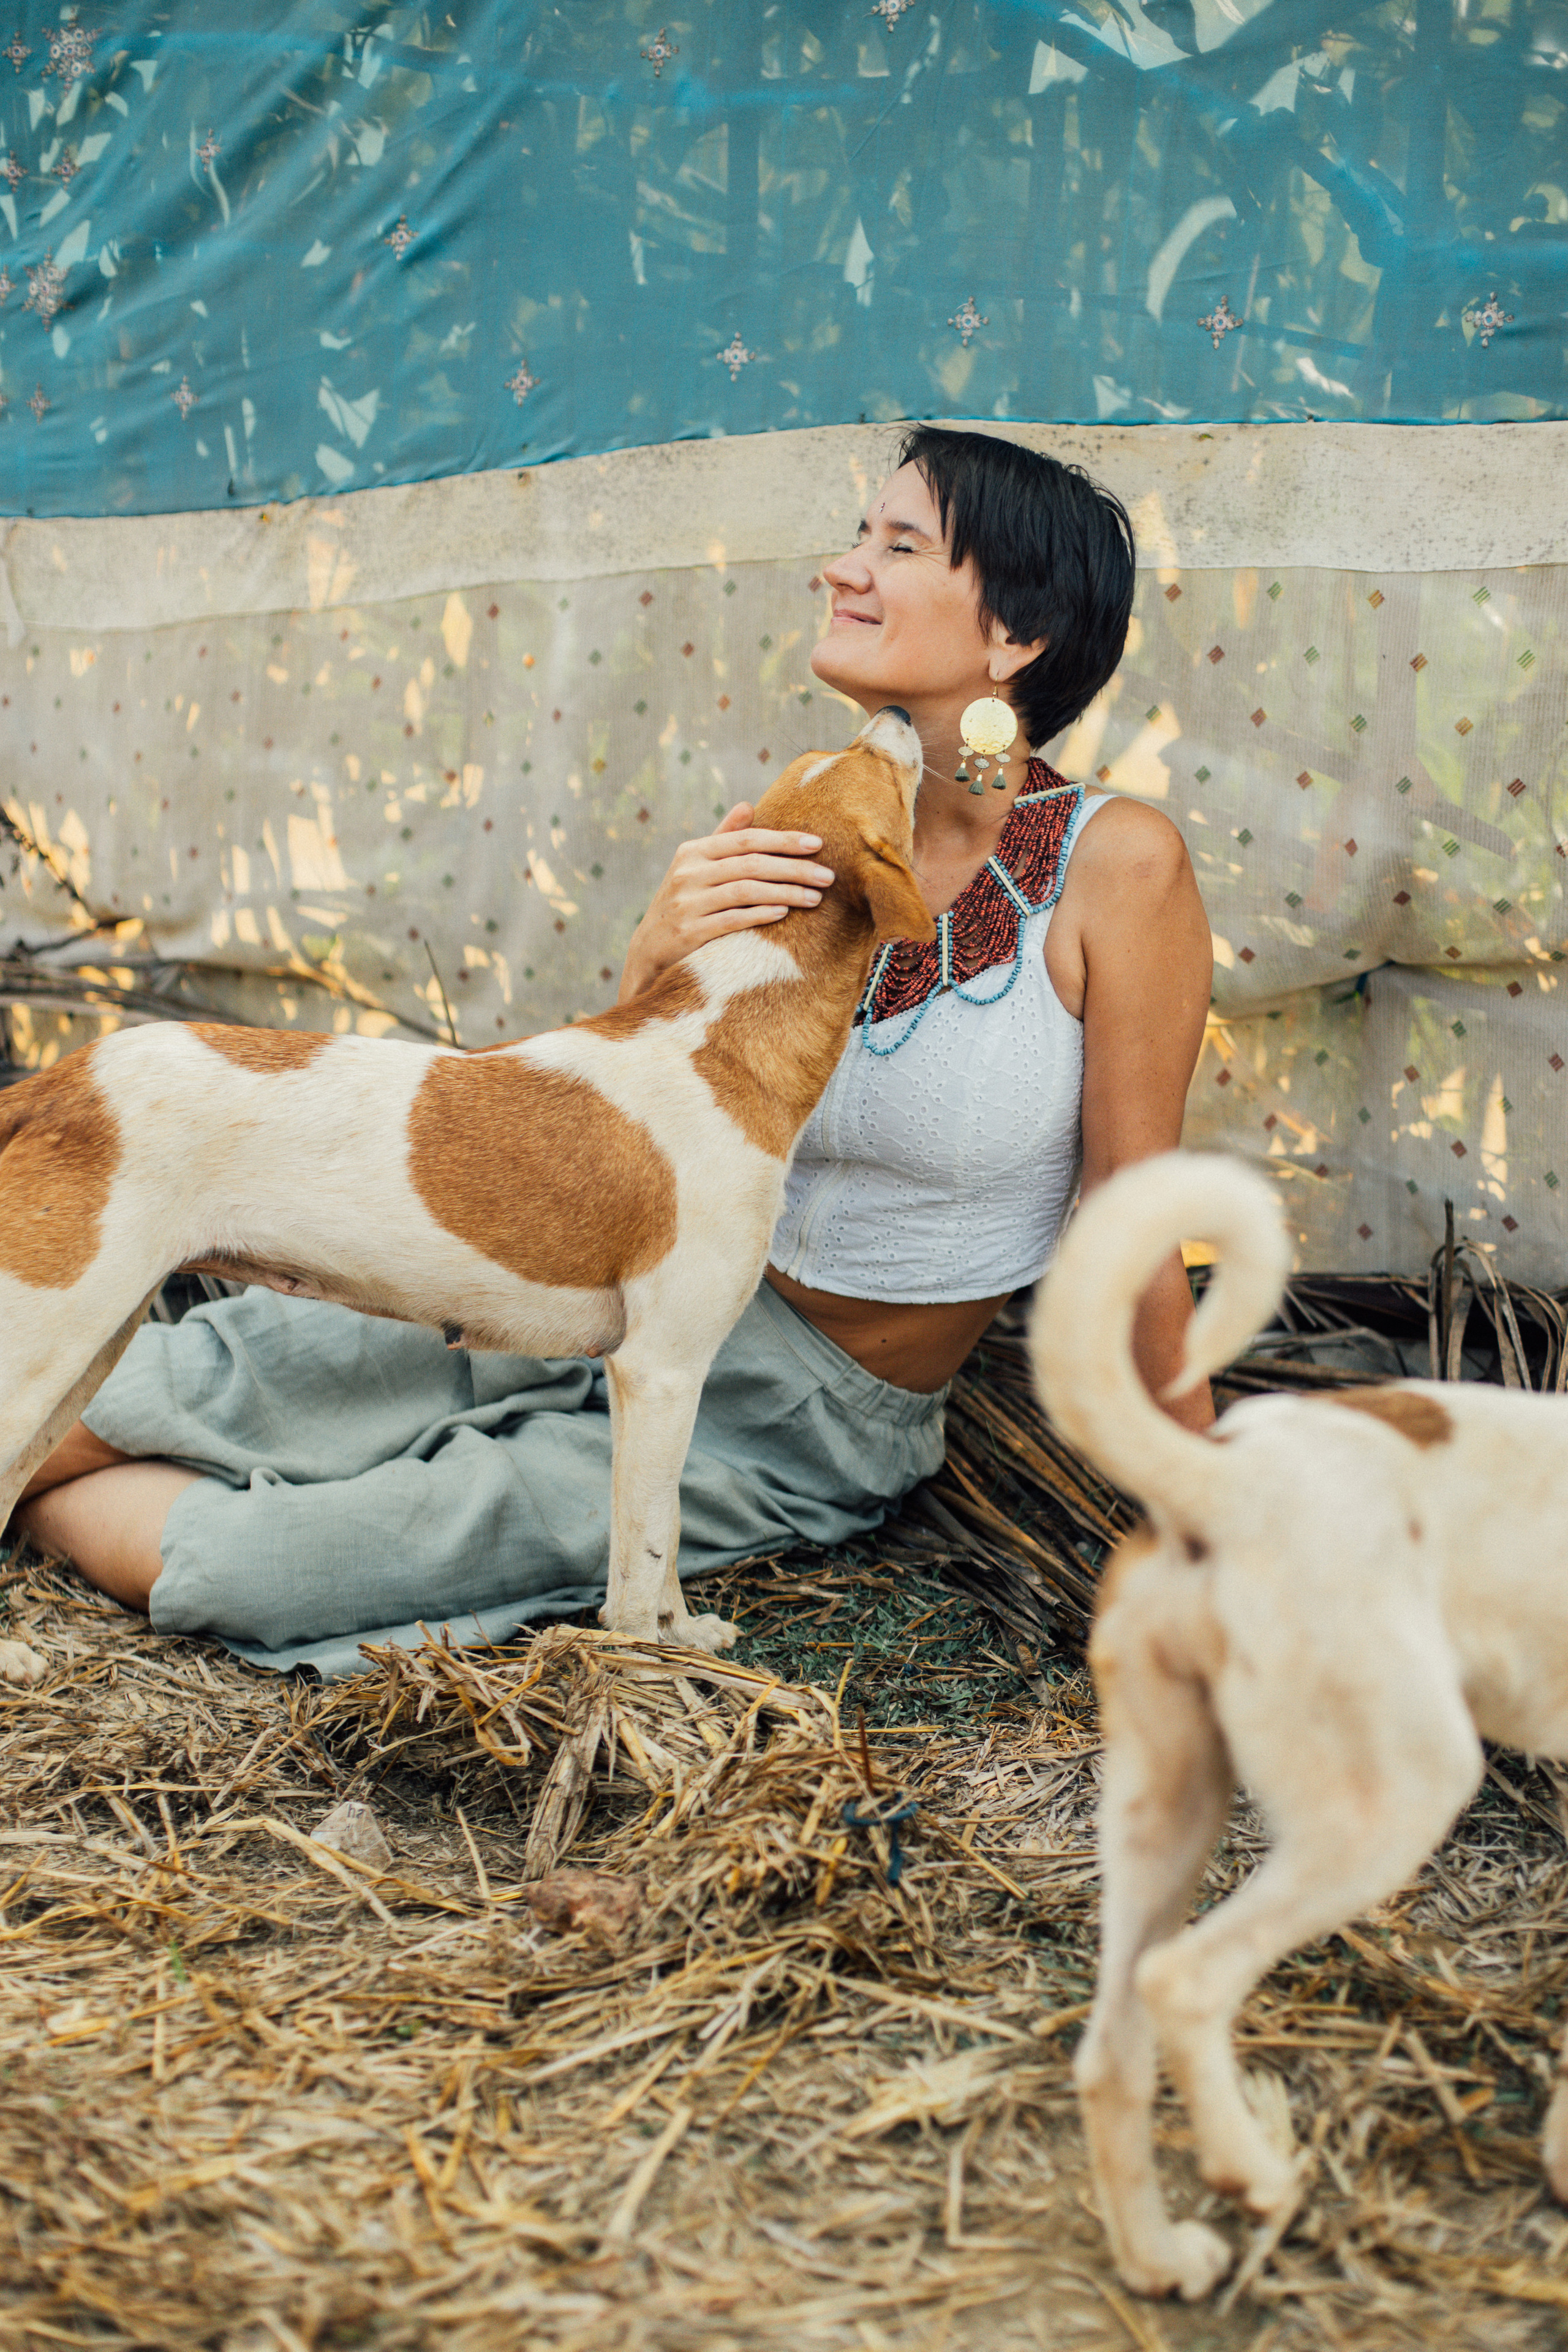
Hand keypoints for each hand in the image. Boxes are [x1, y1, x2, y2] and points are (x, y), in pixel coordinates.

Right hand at [618, 802, 835, 1001]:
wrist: (649, 951)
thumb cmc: (683, 903)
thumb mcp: (695, 867)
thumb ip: (722, 837)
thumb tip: (748, 805)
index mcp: (693, 851)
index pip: (746, 840)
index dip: (783, 840)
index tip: (818, 843)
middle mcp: (688, 873)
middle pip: (751, 864)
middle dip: (794, 868)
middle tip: (827, 875)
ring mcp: (687, 903)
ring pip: (746, 891)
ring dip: (785, 892)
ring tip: (815, 897)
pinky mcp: (689, 933)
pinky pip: (733, 920)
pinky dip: (760, 914)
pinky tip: (785, 912)